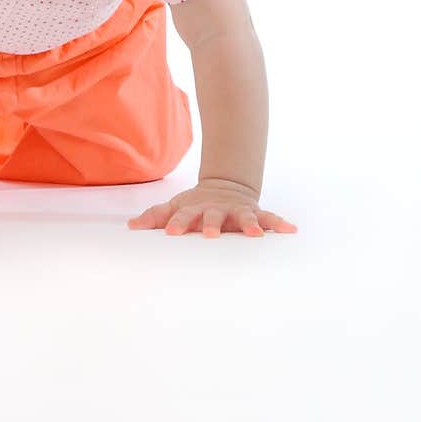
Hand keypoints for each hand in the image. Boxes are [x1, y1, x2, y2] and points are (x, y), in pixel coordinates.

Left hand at [127, 180, 297, 236]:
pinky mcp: (254, 212)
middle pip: (213, 216)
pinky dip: (279, 223)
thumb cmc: (196, 205)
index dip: (176, 224)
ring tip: (255, 234)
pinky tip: (291, 230)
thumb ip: (154, 217)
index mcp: (195, 209)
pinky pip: (269, 217)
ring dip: (249, 224)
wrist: (224, 187)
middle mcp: (217, 210)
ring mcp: (236, 211)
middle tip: (210, 235)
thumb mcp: (174, 207)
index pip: (183, 216)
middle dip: (211, 224)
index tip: (170, 234)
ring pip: (244, 216)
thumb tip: (130, 227)